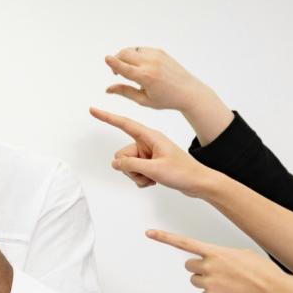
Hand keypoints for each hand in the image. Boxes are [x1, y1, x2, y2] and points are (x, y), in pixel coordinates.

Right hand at [89, 107, 215, 196]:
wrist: (199, 183)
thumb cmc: (182, 172)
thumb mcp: (154, 169)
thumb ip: (130, 165)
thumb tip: (115, 163)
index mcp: (150, 137)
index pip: (124, 124)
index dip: (107, 117)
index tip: (93, 110)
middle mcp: (147, 143)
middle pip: (122, 154)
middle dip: (129, 168)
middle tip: (147, 173)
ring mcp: (148, 154)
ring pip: (127, 165)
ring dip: (137, 176)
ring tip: (153, 178)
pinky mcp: (150, 164)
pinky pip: (134, 172)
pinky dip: (141, 179)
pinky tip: (154, 181)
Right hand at [103, 47, 211, 112]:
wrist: (188, 91)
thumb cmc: (166, 99)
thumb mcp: (143, 100)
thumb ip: (124, 92)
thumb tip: (108, 89)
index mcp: (146, 77)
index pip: (125, 68)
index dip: (113, 63)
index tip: (106, 58)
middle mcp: (151, 63)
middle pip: (125, 53)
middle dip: (116, 60)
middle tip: (116, 72)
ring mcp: (157, 55)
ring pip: (132, 50)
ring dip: (125, 57)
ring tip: (128, 69)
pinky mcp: (160, 52)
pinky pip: (141, 49)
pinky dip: (135, 55)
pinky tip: (138, 65)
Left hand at [147, 229, 288, 292]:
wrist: (274, 292)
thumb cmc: (262, 272)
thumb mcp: (242, 254)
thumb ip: (223, 255)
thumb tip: (216, 259)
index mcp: (216, 252)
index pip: (184, 242)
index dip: (164, 238)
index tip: (149, 233)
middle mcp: (208, 265)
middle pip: (189, 266)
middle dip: (201, 269)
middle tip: (219, 273)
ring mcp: (208, 282)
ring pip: (196, 281)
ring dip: (207, 282)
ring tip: (228, 284)